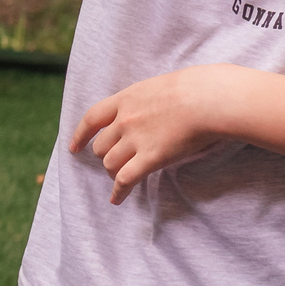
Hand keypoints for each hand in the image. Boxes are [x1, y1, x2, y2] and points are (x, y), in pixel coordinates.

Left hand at [71, 63, 254, 202]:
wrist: (209, 98)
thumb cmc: (196, 88)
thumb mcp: (160, 86)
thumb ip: (145, 100)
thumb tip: (149, 107)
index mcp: (126, 99)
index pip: (92, 119)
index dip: (81, 135)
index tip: (75, 147)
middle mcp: (125, 120)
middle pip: (101, 146)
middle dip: (106, 156)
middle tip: (117, 163)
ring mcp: (136, 139)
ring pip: (110, 164)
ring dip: (114, 173)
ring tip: (122, 178)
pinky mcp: (150, 158)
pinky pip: (125, 179)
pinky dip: (119, 192)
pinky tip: (117, 199)